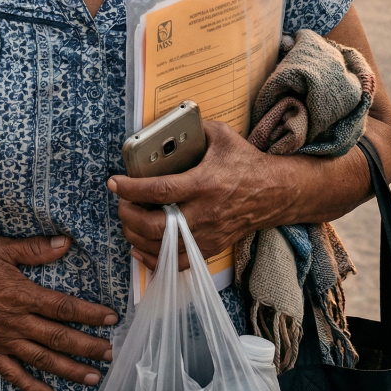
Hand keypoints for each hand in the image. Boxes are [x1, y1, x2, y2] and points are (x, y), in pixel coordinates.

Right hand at [0, 233, 117, 390]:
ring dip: (69, 370)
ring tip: (93, 378)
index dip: (90, 314)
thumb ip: (35, 249)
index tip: (112, 318)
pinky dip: (31, 386)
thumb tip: (66, 244)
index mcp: (21, 294)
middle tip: (111, 354)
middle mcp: (14, 321)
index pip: (63, 307)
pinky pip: (12, 373)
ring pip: (42, 359)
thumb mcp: (1, 247)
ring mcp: (0, 339)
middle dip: (88, 348)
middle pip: (59, 338)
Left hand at [107, 119, 287, 271]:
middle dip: (129, 217)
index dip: (131, 188)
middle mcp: (205, 213)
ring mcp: (208, 234)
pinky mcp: (211, 247)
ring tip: (127, 221)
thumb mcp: (222, 136)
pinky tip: (140, 248)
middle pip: (156, 226)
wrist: (276, 192)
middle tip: (120, 204)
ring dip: (137, 237)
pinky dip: (154, 260)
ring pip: (163, 248)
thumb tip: (168, 127)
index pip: (160, 190)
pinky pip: (177, 263)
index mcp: (205, 183)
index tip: (114, 183)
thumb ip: (194, 129)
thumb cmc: (246, 163)